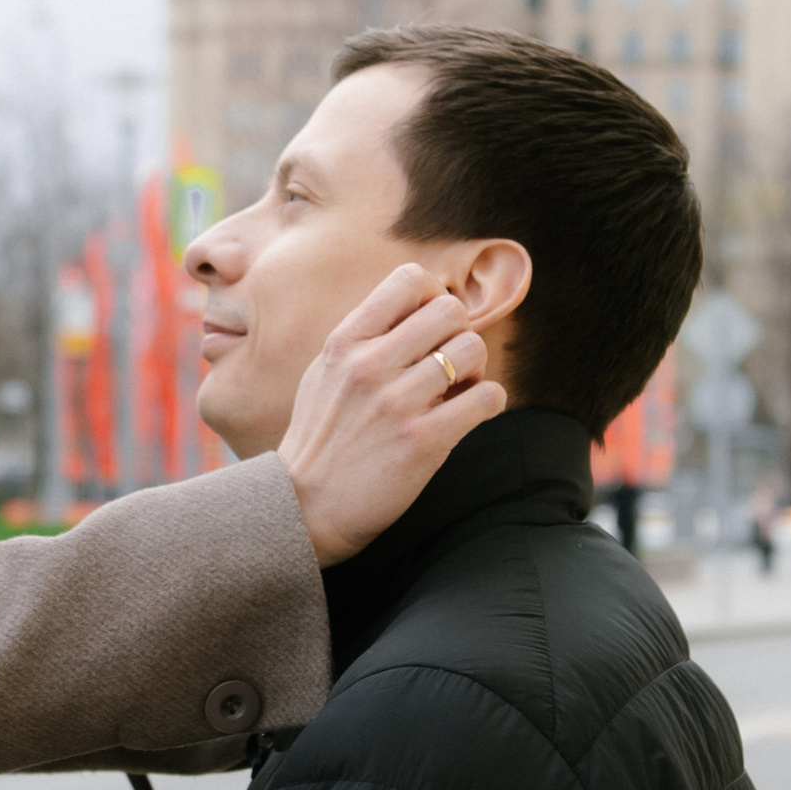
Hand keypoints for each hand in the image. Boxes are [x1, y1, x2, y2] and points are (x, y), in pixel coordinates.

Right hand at [276, 265, 507, 566]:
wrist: (302, 508)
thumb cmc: (318, 442)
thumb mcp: (323, 375)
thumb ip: (361, 341)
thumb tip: (409, 311)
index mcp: (344, 343)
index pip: (408, 280)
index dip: (433, 296)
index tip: (431, 326)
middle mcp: (369, 365)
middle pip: (450, 309)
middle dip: (460, 332)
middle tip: (452, 362)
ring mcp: (396, 403)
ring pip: (472, 348)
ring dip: (476, 370)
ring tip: (459, 392)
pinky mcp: (422, 441)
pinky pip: (487, 397)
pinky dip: (488, 402)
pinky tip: (469, 415)